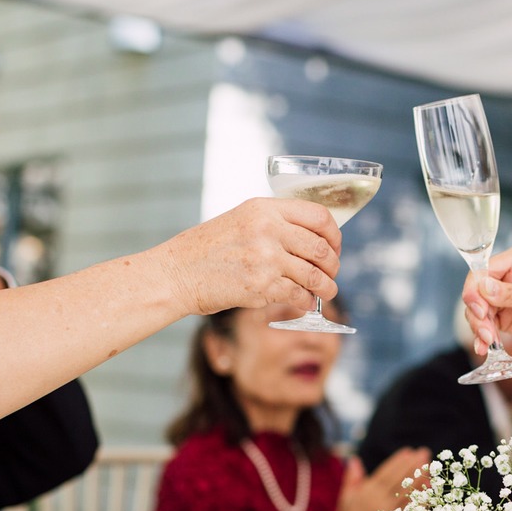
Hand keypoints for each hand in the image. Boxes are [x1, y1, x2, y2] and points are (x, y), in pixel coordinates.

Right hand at [156, 197, 342, 316]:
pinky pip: (298, 295)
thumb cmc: (208, 248)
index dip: (334, 234)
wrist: (177, 273)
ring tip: (328, 292)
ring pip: (314, 274)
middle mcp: (268, 229)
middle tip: (332, 273)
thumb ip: (276, 224)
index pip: (319, 216)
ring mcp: (266, 257)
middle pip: (321, 248)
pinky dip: (307, 301)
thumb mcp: (242, 220)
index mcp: (265, 209)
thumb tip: (314, 239)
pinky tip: (305, 302)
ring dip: (327, 287)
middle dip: (333, 264)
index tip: (334, 247)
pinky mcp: (261, 285)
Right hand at [331, 447, 429, 510]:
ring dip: (420, 480)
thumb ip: (352, 478)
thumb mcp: (345, 498)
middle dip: (413, 465)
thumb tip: (354, 459)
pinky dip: (420, 502)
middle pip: (400, 480)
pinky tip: (429, 493)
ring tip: (430, 468)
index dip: (398, 461)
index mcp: (367, 492)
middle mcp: (379, 502)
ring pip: (408, 494)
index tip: (409, 451)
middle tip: (425, 453)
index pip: (386, 472)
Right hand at [462, 244, 511, 357]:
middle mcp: (510, 276)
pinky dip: (483, 336)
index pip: (483, 270)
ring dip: (479, 327)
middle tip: (485, 333)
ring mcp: (509, 298)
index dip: (475, 290)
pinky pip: (488, 325)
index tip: (478, 310)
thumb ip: (510, 294)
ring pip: (479, 310)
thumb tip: (481, 287)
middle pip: (477, 292)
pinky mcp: (510, 318)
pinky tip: (485, 347)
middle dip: (477, 313)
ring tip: (487, 343)